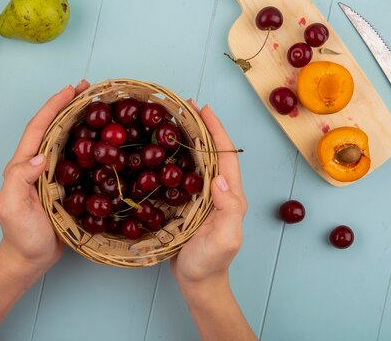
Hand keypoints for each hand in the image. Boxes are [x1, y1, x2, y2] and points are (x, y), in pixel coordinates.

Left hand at [0, 80, 89, 277]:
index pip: (38, 129)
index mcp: (23, 165)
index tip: (70, 90)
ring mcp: (51, 174)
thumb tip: (41, 156)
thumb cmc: (20, 236)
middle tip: (88, 89)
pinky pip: (76, 158)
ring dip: (78, 119)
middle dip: (68, 105)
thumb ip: (19, 179)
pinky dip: (87, 142)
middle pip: (53, 127)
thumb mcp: (12, 207)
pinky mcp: (64, 184)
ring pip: (65, 139)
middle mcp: (37, 164)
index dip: (53, 107)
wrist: (30, 259)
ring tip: (96, 105)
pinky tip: (100, 139)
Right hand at [171, 104, 246, 287]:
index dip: (216, 130)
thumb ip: (228, 209)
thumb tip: (220, 178)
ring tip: (171, 121)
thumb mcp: (224, 238)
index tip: (203, 109)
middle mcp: (218, 191)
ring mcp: (202, 197)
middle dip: (201, 127)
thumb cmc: (210, 263)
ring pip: (196, 160)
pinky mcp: (188, 204)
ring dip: (187, 139)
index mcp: (229, 195)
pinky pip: (182, 175)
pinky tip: (161, 153)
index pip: (225, 155)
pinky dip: (174, 158)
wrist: (197, 284)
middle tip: (183, 107)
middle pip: (211, 151)